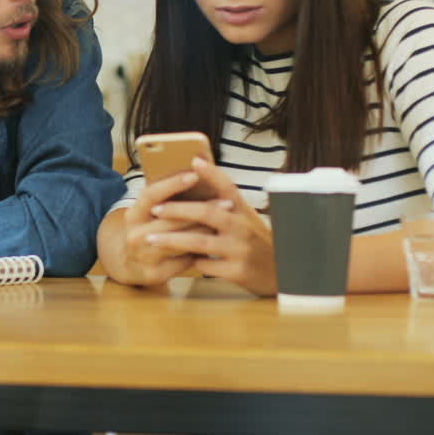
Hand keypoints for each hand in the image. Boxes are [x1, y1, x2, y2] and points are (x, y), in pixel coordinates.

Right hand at [113, 170, 216, 285]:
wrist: (128, 265)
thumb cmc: (145, 232)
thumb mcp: (147, 214)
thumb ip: (165, 200)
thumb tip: (196, 174)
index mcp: (133, 215)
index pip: (150, 195)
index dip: (171, 185)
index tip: (194, 175)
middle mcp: (134, 234)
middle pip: (171, 220)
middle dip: (202, 210)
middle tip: (228, 203)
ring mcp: (143, 256)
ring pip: (180, 241)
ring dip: (205, 231)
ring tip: (226, 223)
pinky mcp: (154, 274)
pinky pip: (184, 262)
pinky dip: (199, 254)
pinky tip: (214, 247)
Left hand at [146, 157, 276, 295]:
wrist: (282, 274)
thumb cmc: (255, 242)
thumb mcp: (246, 219)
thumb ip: (224, 206)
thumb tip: (197, 183)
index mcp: (243, 211)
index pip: (228, 186)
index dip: (212, 173)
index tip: (194, 160)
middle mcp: (243, 226)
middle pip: (206, 212)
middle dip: (177, 210)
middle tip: (155, 209)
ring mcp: (241, 249)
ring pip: (200, 241)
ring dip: (172, 240)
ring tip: (151, 240)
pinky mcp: (238, 271)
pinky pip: (206, 265)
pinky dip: (192, 262)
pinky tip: (183, 261)